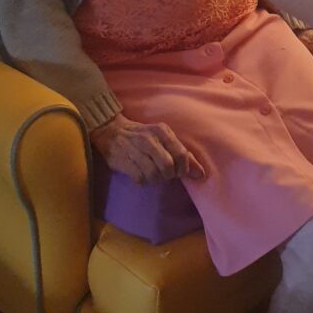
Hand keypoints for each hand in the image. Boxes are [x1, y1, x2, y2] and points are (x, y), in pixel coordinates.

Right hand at [90, 114, 205, 183]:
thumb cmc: (144, 136)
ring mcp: (135, 150)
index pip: (181, 154)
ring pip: (154, 175)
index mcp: (162, 131)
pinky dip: (144, 181)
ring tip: (153, 174)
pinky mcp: (123, 162)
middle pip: (168, 167)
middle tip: (166, 174)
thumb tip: (200, 174)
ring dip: (156, 180)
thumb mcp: (163, 138)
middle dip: (170, 175)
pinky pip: (141, 179)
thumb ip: (182, 153)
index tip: (180, 172)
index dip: (184, 168)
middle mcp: (149, 139)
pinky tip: (142, 175)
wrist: (112, 131)